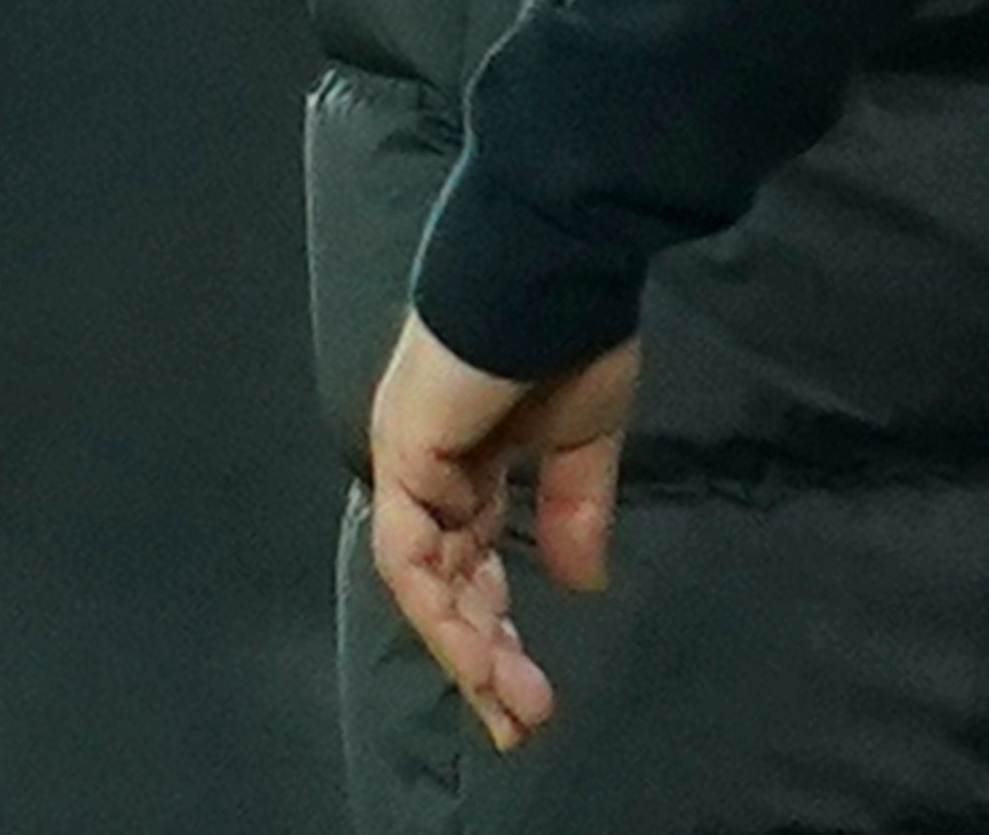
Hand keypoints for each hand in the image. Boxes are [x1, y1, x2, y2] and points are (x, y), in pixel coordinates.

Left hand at [366, 309, 640, 750]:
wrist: (556, 267)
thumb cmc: (574, 332)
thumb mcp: (585, 437)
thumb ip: (573, 508)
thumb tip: (582, 581)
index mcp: (468, 459)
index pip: (472, 564)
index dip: (498, 629)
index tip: (532, 694)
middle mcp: (428, 468)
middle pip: (445, 584)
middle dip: (482, 657)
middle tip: (520, 721)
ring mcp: (409, 462)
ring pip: (424, 582)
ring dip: (465, 648)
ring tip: (509, 703)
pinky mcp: (404, 457)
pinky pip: (410, 554)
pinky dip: (442, 607)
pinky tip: (479, 651)